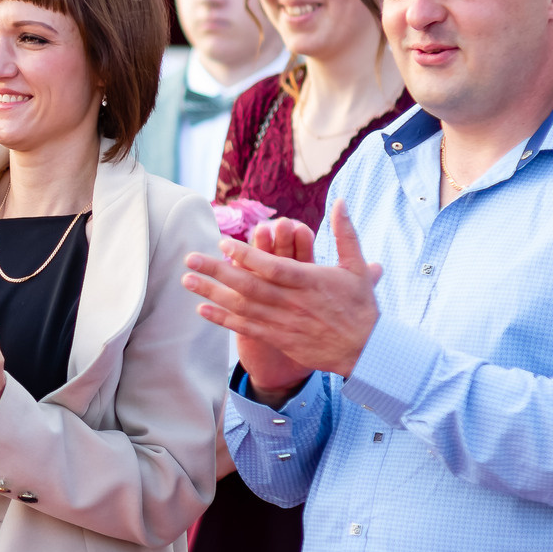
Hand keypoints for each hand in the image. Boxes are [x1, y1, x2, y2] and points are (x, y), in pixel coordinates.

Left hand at [181, 203, 381, 398]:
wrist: (365, 350)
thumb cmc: (360, 306)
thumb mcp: (357, 266)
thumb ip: (345, 233)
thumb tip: (339, 201)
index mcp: (309, 281)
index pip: (272, 266)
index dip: (247, 255)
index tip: (224, 243)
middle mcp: (292, 302)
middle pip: (248, 285)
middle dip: (216, 271)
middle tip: (190, 258)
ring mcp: (282, 322)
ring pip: (241, 307)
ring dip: (212, 293)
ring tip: (187, 280)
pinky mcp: (278, 339)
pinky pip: (245, 328)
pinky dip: (222, 319)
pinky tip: (202, 309)